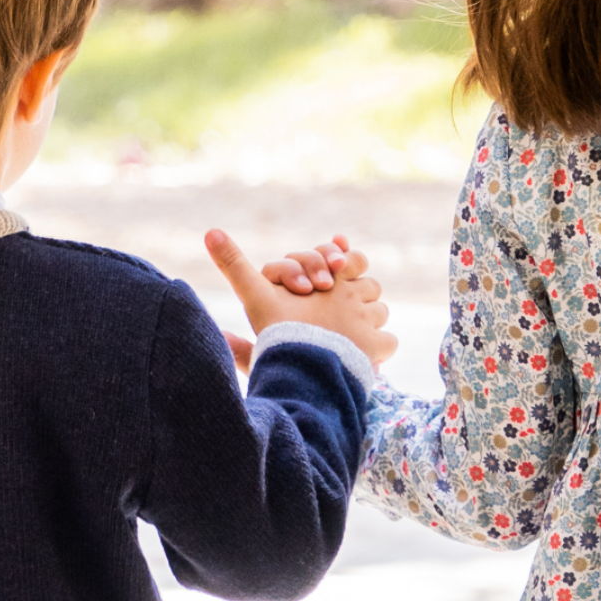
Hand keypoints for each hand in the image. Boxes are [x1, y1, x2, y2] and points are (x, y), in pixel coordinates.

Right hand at [204, 228, 395, 374]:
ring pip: (381, 312)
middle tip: (340, 308)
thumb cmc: (277, 332)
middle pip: (370, 286)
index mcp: (331, 280)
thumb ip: (234, 266)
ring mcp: (368, 323)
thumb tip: (211, 232)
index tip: (339, 267)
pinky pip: (390, 342)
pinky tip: (364, 355)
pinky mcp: (377, 349)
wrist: (301, 369)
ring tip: (350, 333)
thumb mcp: (253, 297)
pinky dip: (380, 348)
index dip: (346, 261)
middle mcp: (354, 297)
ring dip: (369, 320)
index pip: (353, 259)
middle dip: (357, 293)